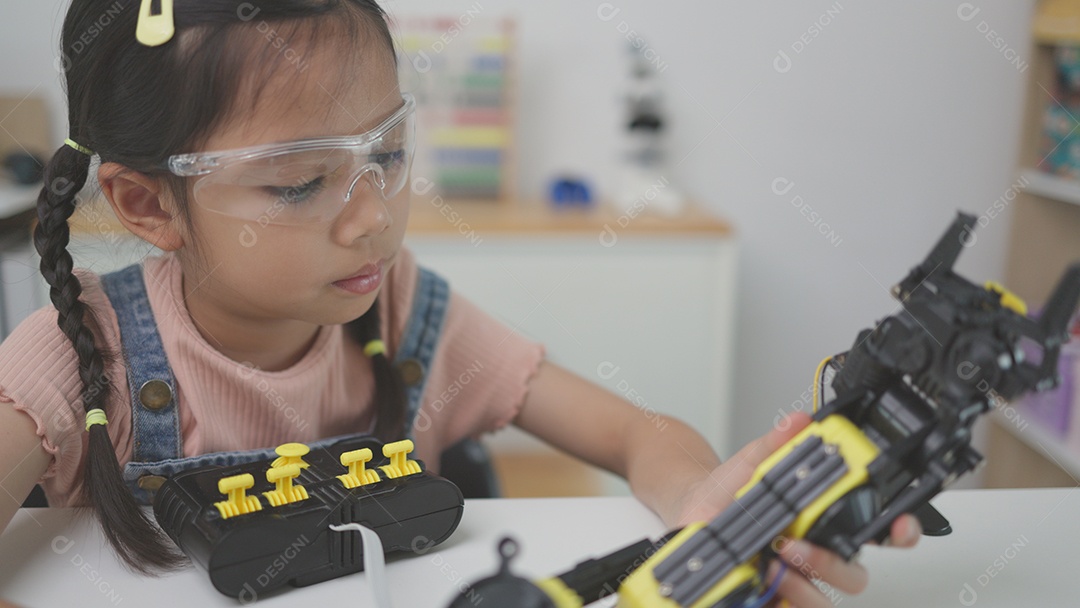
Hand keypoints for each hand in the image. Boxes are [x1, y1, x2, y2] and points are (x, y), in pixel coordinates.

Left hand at [673, 412, 920, 607]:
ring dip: (800, 586)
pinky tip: (755, 583)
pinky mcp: (770, 599)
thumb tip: (798, 422)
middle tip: (796, 545)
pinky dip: (775, 601)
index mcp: (825, 519)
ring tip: (769, 565)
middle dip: (832, 564)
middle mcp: (817, 554)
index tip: (900, 525)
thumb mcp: (752, 461)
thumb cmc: (731, 491)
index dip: (901, 531)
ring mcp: (796, 581)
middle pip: (853, 575)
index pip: (878, 530)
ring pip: (822, 601)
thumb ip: (777, 444)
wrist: (695, 511)